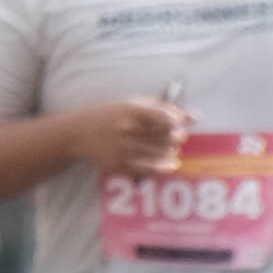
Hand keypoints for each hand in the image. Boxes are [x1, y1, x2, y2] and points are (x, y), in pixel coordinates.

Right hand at [71, 94, 187, 181]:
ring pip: (160, 155)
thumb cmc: (109, 114)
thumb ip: (164, 107)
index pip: (166, 118)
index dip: (178, 123)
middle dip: (176, 139)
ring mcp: (123, 149)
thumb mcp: (133, 103)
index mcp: (131, 110)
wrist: (77, 134)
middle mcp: (127, 130)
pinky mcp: (119, 164)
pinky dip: (161, 167)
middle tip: (176, 138)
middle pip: (166, 137)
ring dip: (171, 153)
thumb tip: (195, 116)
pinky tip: (167, 164)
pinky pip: (148, 169)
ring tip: (171, 150)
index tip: (179, 124)